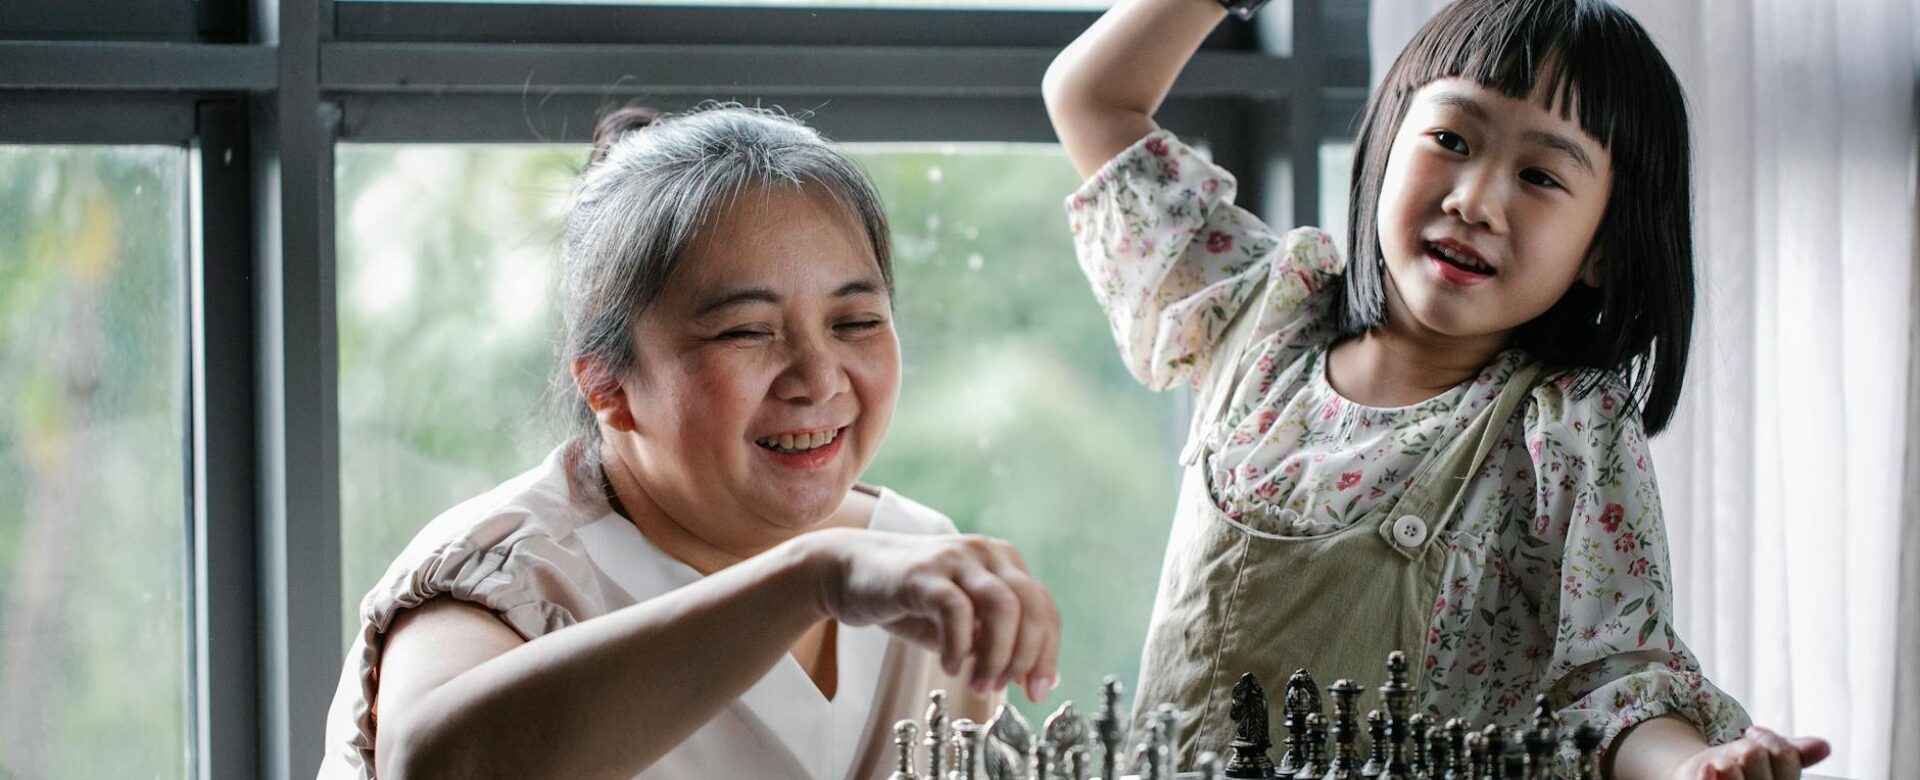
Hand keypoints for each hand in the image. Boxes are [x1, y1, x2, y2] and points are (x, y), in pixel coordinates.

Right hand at [799, 528, 1061, 700]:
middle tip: (1003, 689)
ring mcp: (955, 559)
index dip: (1047, 654)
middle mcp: (985, 554)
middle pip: (1030, 607)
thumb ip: (994, 642)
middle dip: (1026, 657)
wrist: (847, 573)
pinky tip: (948, 667)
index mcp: (1002, 562)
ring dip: (997, 655)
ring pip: (1002, 607)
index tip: (1037, 692)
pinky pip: (956, 610)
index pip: (1043, 608)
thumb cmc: (908, 601)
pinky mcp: (923, 572)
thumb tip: (1034, 678)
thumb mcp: (960, 624)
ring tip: (979, 684)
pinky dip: (958, 646)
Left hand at [1668, 726, 1830, 779]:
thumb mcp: (1767, 755)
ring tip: (1722, 769)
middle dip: (1744, 750)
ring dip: (1723, 761)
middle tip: (1738, 760)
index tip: (1754, 736)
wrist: (1701, 777)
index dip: (1768, 739)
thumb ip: (1793, 753)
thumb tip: (1823, 746)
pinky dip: (1708, 772)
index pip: (1785, 755)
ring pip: (1730, 766)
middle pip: (1754, 755)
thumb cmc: (1738, 768)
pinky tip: (1709, 769)